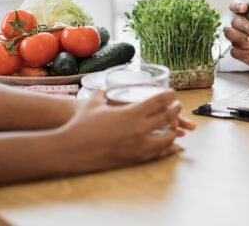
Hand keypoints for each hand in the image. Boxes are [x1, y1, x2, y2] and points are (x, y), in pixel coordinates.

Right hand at [58, 90, 194, 173]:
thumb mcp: (94, 103)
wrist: (70, 149)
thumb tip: (104, 88)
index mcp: (130, 113)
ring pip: (166, 138)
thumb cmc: (81, 124)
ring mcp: (138, 146)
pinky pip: (156, 154)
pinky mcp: (134, 158)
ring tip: (176, 127)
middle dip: (175, 110)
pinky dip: (167, 149)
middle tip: (178, 106)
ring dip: (174, 131)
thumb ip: (103, 93)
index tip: (172, 93)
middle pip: (167, 118)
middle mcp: (138, 129)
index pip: (158, 101)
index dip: (168, 96)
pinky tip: (171, 146)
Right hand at [224, 0, 248, 67]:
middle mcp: (238, 25)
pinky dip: (243, 52)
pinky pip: (234, 52)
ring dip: (240, 37)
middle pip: (233, 21)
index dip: (237, 6)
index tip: (245, 8)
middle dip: (243, 24)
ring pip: (230, 34)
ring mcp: (236, 38)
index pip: (235, 6)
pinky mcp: (237, 52)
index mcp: (246, 14)